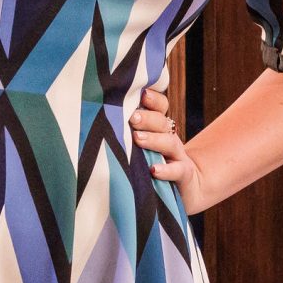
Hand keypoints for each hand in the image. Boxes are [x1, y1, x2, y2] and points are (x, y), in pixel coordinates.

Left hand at [129, 72, 205, 200]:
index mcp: (159, 128)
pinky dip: (166, 170)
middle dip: (148, 118)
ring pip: (170, 143)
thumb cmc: (153, 165)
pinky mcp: (184, 175)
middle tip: (132, 118)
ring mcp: (178, 156)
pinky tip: (154, 170)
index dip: (153, 99)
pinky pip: (177, 170)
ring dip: (154, 140)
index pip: (160, 107)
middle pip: (163, 122)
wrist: (186, 189)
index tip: (140, 94)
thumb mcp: (141, 148)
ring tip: (138, 139)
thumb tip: (96, 122)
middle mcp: (170, 138)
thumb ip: (126, 135)